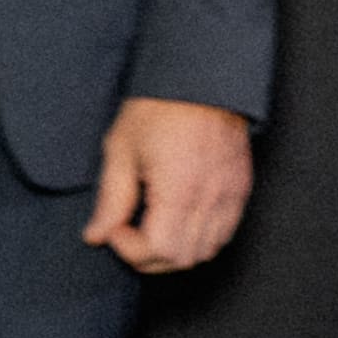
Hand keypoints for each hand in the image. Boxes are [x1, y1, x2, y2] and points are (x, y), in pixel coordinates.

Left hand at [84, 94, 258, 273]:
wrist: (201, 78)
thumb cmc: (158, 108)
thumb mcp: (121, 150)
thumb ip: (110, 200)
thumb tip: (96, 235)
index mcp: (180, 189)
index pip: (160, 250)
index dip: (130, 250)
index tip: (114, 229)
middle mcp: (212, 198)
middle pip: (184, 259)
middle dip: (149, 257)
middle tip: (126, 233)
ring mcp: (232, 195)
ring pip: (207, 251)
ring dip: (175, 252)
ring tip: (150, 228)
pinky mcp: (241, 189)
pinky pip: (224, 233)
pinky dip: (199, 239)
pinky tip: (176, 222)